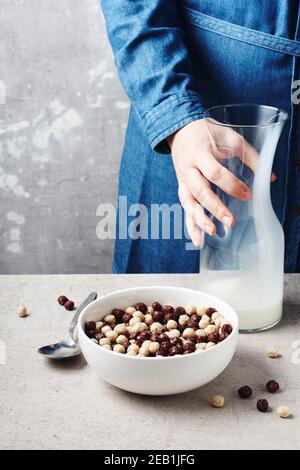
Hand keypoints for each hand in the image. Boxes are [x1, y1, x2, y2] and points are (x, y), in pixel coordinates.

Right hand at [168, 119, 264, 245]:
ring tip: (213, 232)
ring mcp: (183, 181)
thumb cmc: (208, 134)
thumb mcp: (229, 138)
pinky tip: (197, 240)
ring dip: (200, 219)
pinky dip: (190, 225)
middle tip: (230, 221)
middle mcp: (188, 169)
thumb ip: (250, 156)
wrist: (181, 132)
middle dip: (215, 208)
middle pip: (200, 191)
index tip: (247, 195)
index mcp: (200, 153)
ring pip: (189, 203)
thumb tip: (269, 177)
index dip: (231, 185)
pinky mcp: (182, 189)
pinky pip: (185, 209)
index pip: (215, 173)